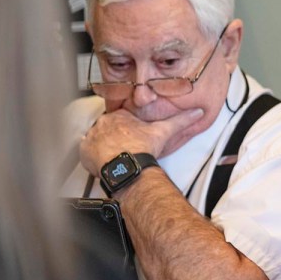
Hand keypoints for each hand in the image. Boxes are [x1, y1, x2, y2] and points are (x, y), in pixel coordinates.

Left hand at [79, 106, 203, 175]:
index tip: (132, 135)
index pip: (120, 117)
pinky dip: (93, 155)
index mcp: (119, 116)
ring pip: (96, 138)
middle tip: (125, 146)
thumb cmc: (141, 149)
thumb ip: (181, 120)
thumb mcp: (163, 131)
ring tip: (116, 155)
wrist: (127, 167)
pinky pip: (86, 151)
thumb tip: (195, 113)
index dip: (127, 127)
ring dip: (104, 145)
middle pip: (107, 127)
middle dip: (115, 136)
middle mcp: (103, 124)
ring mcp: (92, 137)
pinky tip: (104, 160)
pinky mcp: (85, 151)